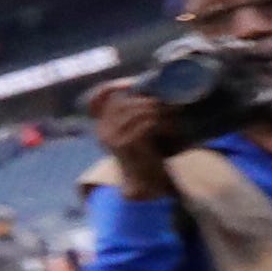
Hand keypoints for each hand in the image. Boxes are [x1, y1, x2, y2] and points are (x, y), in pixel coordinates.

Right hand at [88, 80, 176, 199]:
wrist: (147, 186)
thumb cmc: (146, 158)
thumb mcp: (137, 135)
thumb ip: (135, 117)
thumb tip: (151, 95)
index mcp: (102, 128)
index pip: (98, 100)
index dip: (111, 88)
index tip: (130, 84)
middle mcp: (102, 131)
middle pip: (125, 102)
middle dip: (149, 101)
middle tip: (169, 106)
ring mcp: (112, 137)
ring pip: (138, 111)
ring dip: (159, 112)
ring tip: (173, 119)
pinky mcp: (126, 143)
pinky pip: (146, 123)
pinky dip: (163, 124)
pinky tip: (172, 130)